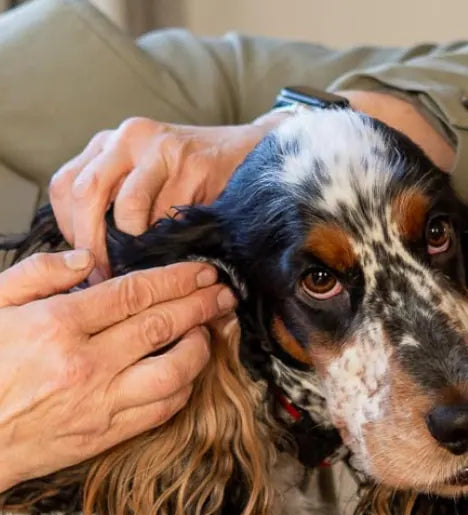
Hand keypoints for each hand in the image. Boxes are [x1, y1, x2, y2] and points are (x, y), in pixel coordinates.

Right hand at [0, 250, 235, 491]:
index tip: (201, 271)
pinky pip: (162, 409)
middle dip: (200, 305)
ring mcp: (101, 402)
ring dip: (200, 348)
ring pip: (174, 372)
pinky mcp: (108, 434)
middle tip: (223, 293)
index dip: (176, 279)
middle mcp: (86, 364)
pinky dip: (183, 388)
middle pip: (163, 326)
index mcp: (56, 326)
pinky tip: (189, 372)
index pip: (134, 294)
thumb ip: (36, 275)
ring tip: (208, 331)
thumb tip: (84, 259)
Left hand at [49, 118, 273, 278]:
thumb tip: (95, 257)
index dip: (69, 228)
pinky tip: (178, 247)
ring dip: (132, 245)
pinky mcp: (192, 162)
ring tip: (142, 265)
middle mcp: (127, 138)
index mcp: (109, 144)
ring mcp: (159, 147)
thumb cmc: (197, 179)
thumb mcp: (148, 182)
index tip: (83, 261)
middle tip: (103, 276)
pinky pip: (169, 212)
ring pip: (126, 206)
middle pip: (86, 192)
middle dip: (92, 242)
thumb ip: (119, 204)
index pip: (66, 185)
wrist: (252, 155)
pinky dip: (169, 238)